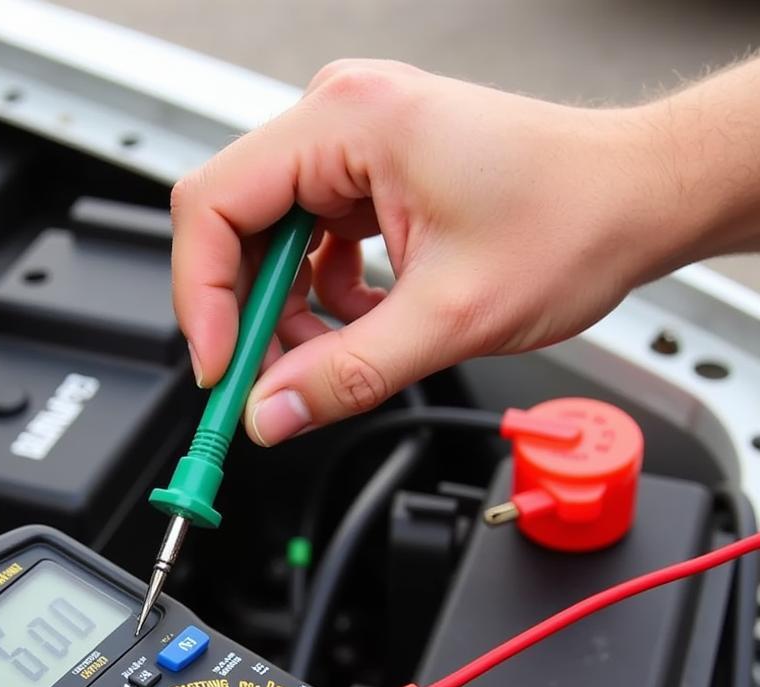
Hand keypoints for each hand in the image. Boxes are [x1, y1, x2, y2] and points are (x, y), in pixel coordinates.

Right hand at [170, 59, 711, 444]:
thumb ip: (347, 375)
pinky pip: (312, 243)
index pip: (214, 204)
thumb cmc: (574, 218)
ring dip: (292, 313)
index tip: (221, 368)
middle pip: (236, 224)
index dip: (203, 298)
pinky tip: (366, 322)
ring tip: (337, 356)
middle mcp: (342, 118)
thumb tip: (271, 413)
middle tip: (270, 382)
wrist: (638, 197)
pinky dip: (325, 298)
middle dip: (250, 313)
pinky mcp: (371, 176)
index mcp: (350, 122)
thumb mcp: (450, 318)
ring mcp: (355, 145)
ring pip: (273, 241)